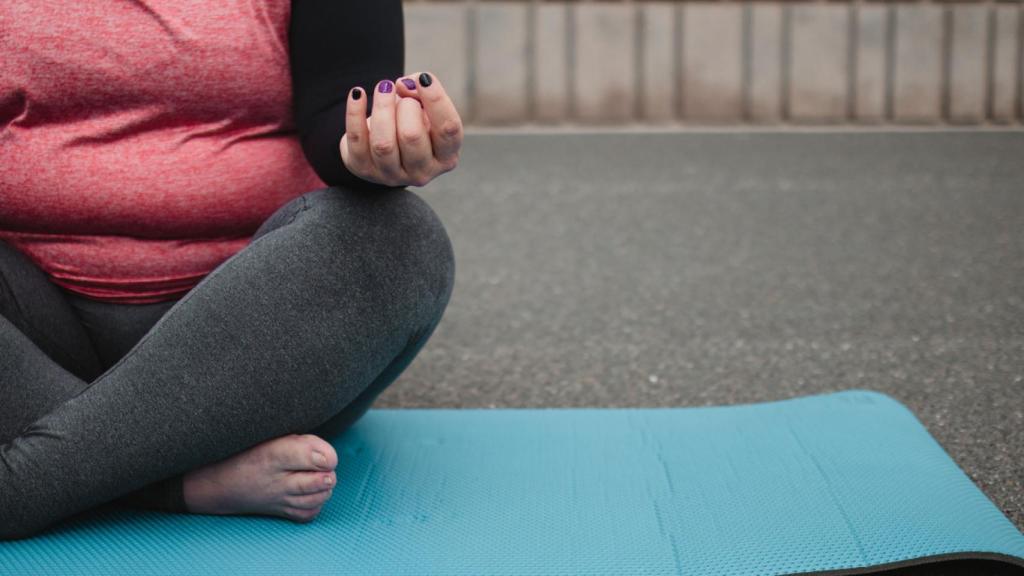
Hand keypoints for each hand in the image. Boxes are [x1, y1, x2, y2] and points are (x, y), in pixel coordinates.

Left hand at [340, 72, 462, 187]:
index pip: (448, 129)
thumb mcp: (425, 108)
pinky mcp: (363, 169)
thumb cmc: (411, 122)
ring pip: (383, 143)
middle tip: (403, 96)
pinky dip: (355, 112)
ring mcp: (392, 175)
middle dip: (406, 106)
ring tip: (384, 88)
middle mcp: (422, 172)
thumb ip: (422, 92)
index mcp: (446, 157)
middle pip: (412, 135)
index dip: (436, 100)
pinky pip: (357, 139)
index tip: (424, 79)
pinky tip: (358, 93)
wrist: (383, 145)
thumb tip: (403, 86)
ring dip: (382, 107)